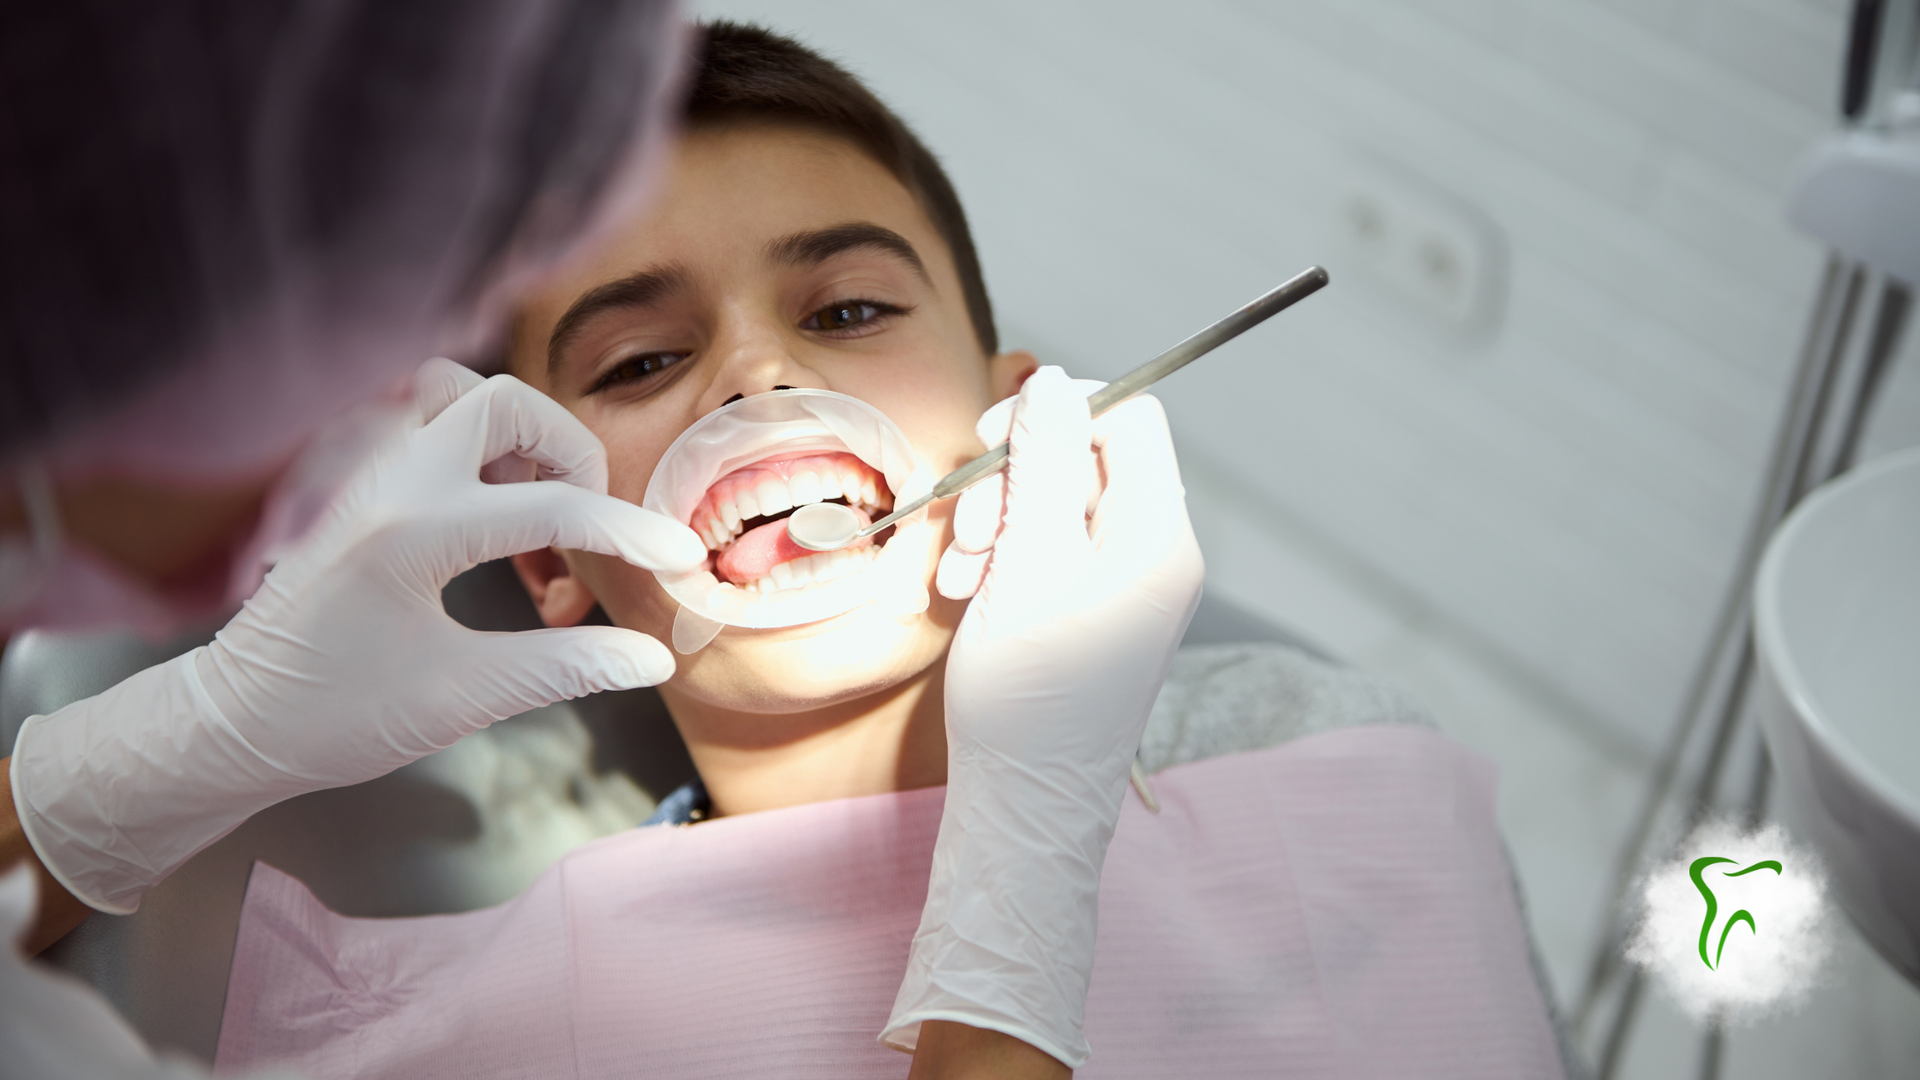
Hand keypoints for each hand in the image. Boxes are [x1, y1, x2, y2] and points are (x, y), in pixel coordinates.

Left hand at [10, 360, 704, 913]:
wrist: (232, 725)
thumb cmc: (335, 716)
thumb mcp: (462, 699)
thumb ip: (565, 667)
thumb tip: (654, 658)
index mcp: (412, 532)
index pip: (552, 505)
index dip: (630, 533)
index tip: (680, 558)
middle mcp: (386, 484)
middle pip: (503, 404)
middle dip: (567, 453)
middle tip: (588, 523)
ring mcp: (364, 478)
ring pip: (455, 400)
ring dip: (516, 442)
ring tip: (539, 514)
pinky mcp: (354, 488)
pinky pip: (426, 431)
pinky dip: (477, 454)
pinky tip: (494, 522)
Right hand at [885, 366, 1204, 1067]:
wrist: (1028, 807)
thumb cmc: (1029, 696)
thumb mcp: (1026, 561)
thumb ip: (1043, 463)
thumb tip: (1055, 381)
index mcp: (1159, 534)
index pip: (1130, 418)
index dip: (1059, 412)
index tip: (995, 438)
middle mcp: (1155, 554)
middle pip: (1086, 459)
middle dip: (1013, 479)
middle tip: (969, 529)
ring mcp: (1126, 586)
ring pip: (1056, 506)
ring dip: (997, 523)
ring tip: (960, 577)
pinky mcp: (1093, 614)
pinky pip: (1050, 554)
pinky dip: (1003, 561)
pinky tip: (967, 595)